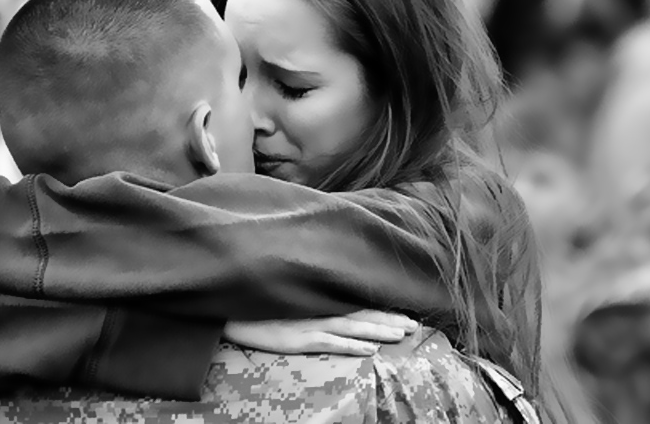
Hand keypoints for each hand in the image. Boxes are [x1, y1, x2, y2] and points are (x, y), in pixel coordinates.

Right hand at [223, 309, 418, 355]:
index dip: (383, 310)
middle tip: (416, 326)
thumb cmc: (261, 302)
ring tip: (402, 335)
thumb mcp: (290, 298)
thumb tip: (335, 306)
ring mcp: (311, 324)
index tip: (407, 314)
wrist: (232, 307)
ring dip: (379, 331)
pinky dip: (352, 346)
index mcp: (320, 300)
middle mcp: (320, 309)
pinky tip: (371, 351)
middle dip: (390, 320)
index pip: (359, 305)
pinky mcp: (299, 338)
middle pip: (362, 315)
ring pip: (353, 327)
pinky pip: (331, 343)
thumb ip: (312, 300)